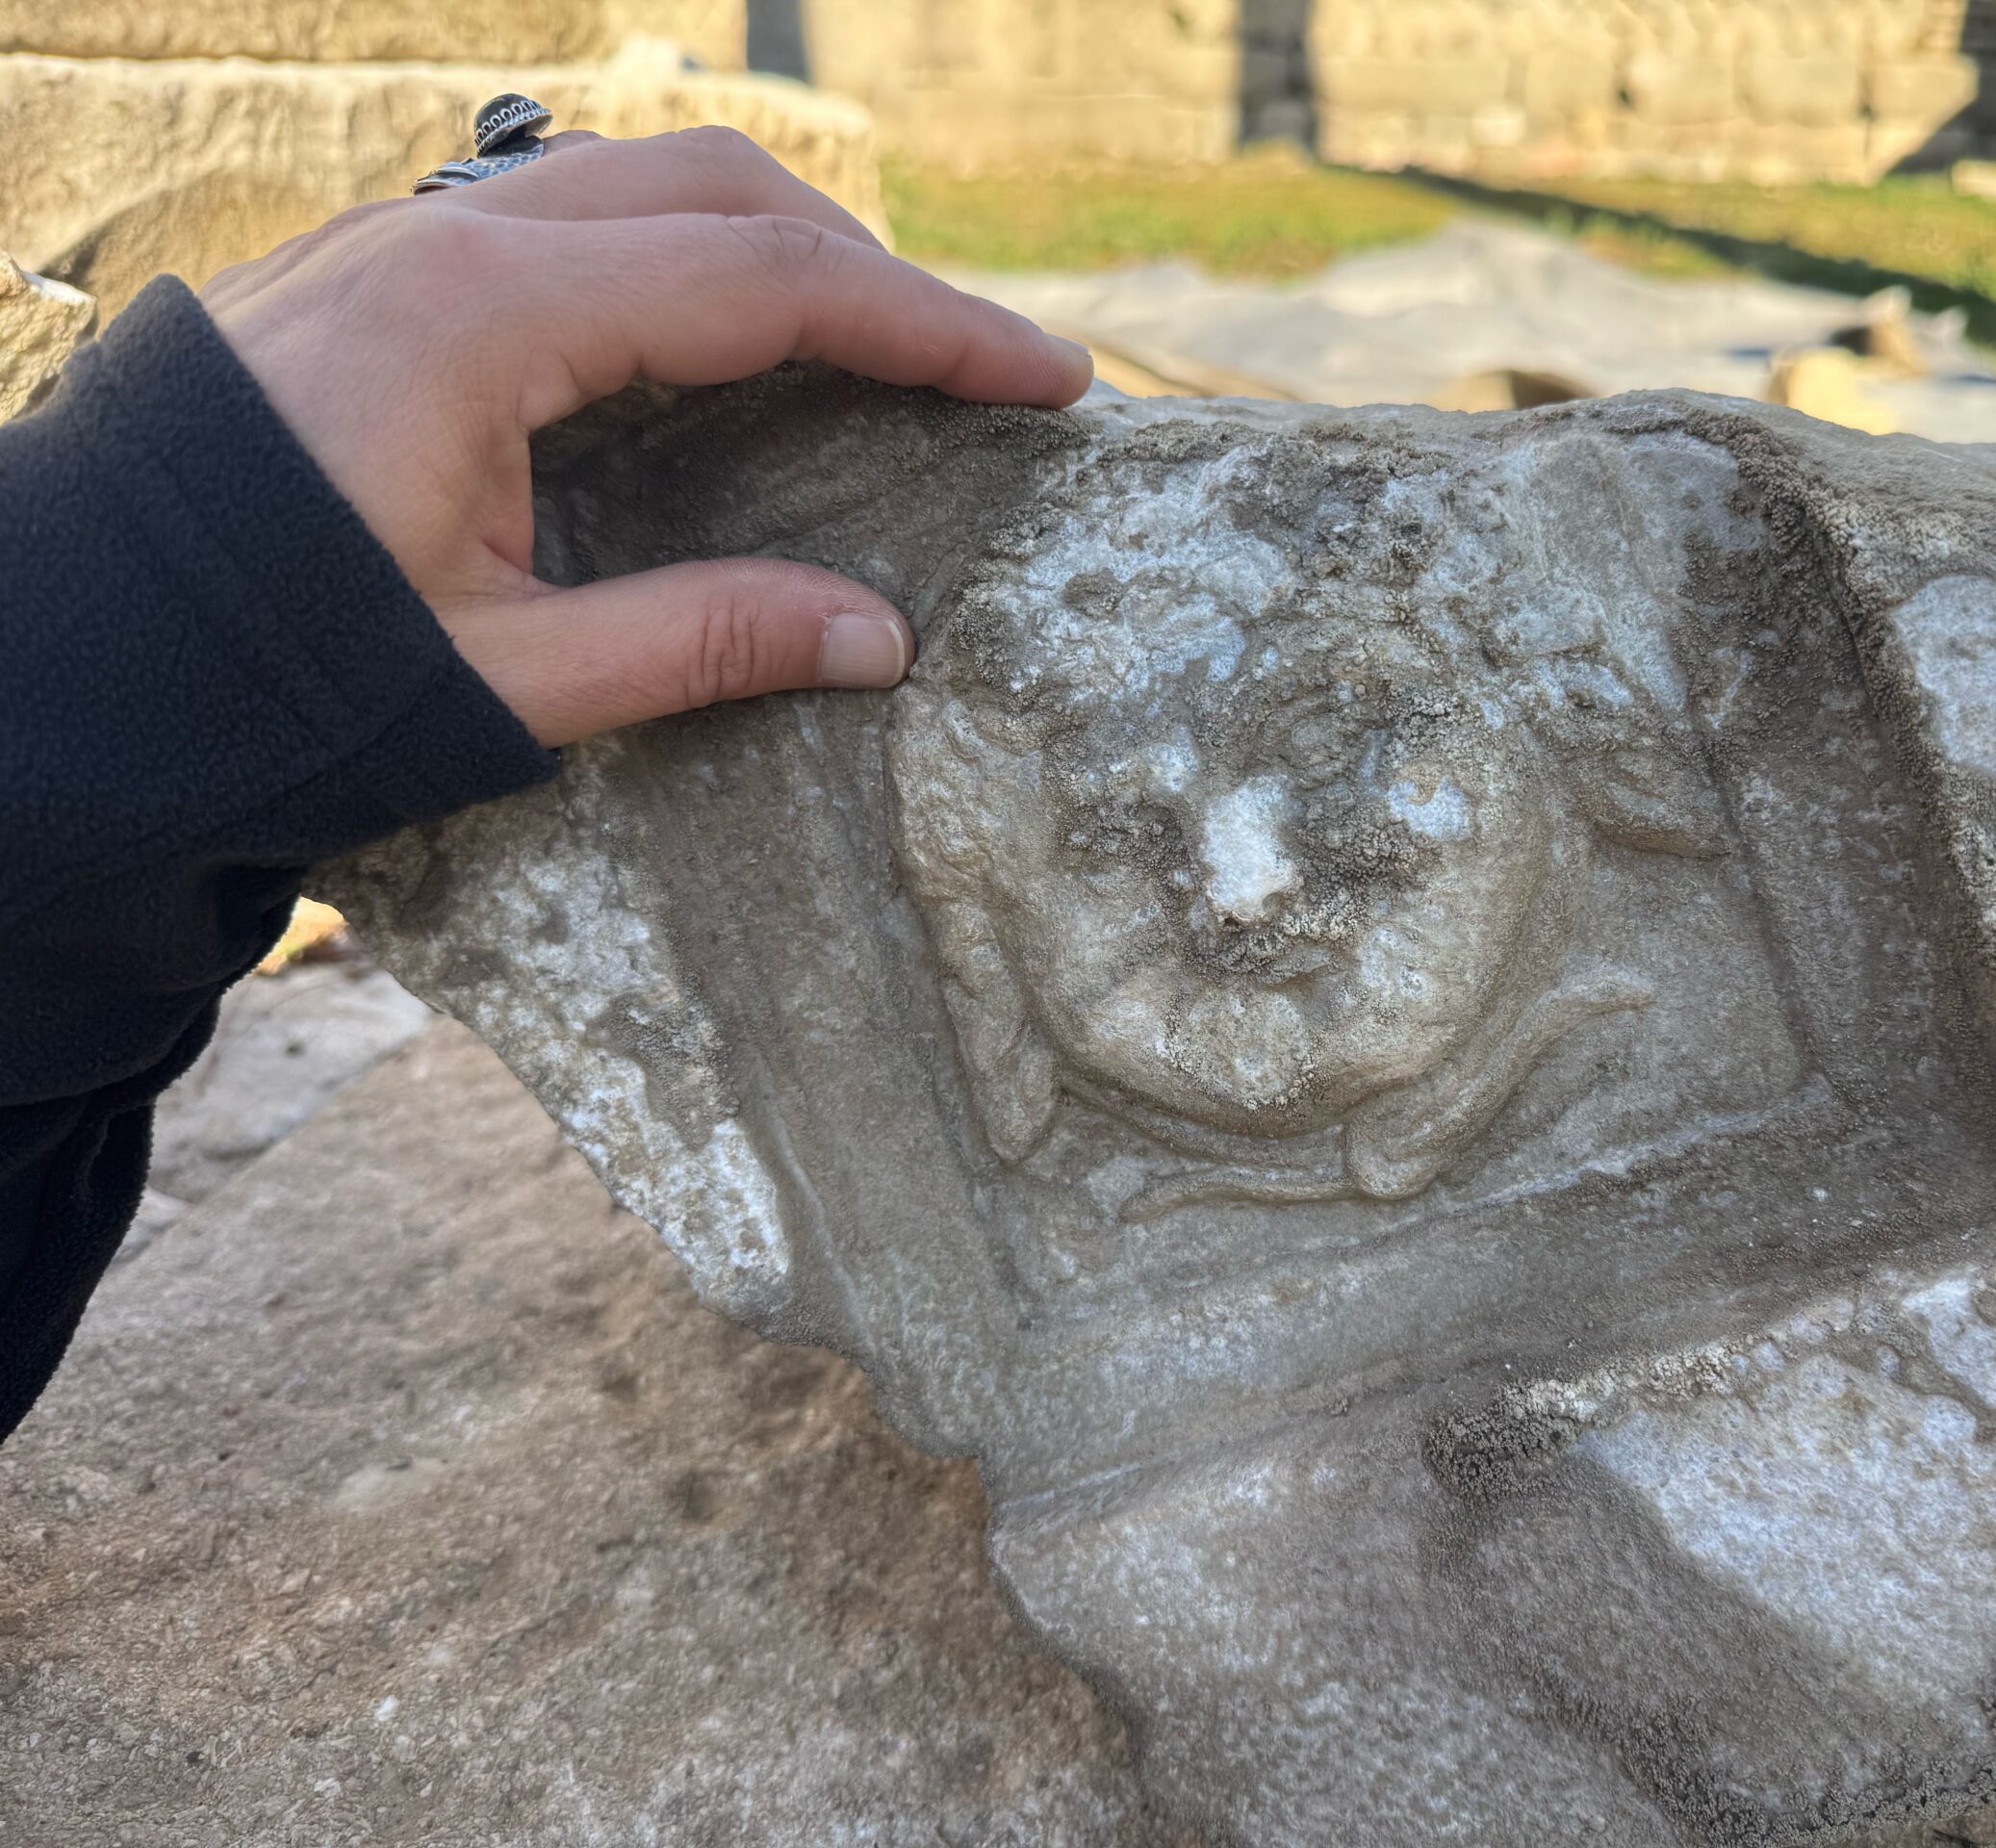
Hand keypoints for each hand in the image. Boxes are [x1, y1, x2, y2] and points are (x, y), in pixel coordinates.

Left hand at [200, 128, 1091, 746]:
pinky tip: (709, 348)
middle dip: (867, 268)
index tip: (1046, 378)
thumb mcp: (505, 677)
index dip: (930, 328)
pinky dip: (674, 261)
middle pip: (719, 191)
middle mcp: (447, 244)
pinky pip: (561, 221)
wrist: (66, 663)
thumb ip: (702, 643)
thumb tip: (884, 638)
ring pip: (637, 185)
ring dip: (771, 249)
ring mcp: (400, 245)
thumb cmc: (268, 678)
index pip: (769, 282)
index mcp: (487, 321)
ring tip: (864, 351)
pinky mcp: (373, 279)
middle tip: (969, 369)